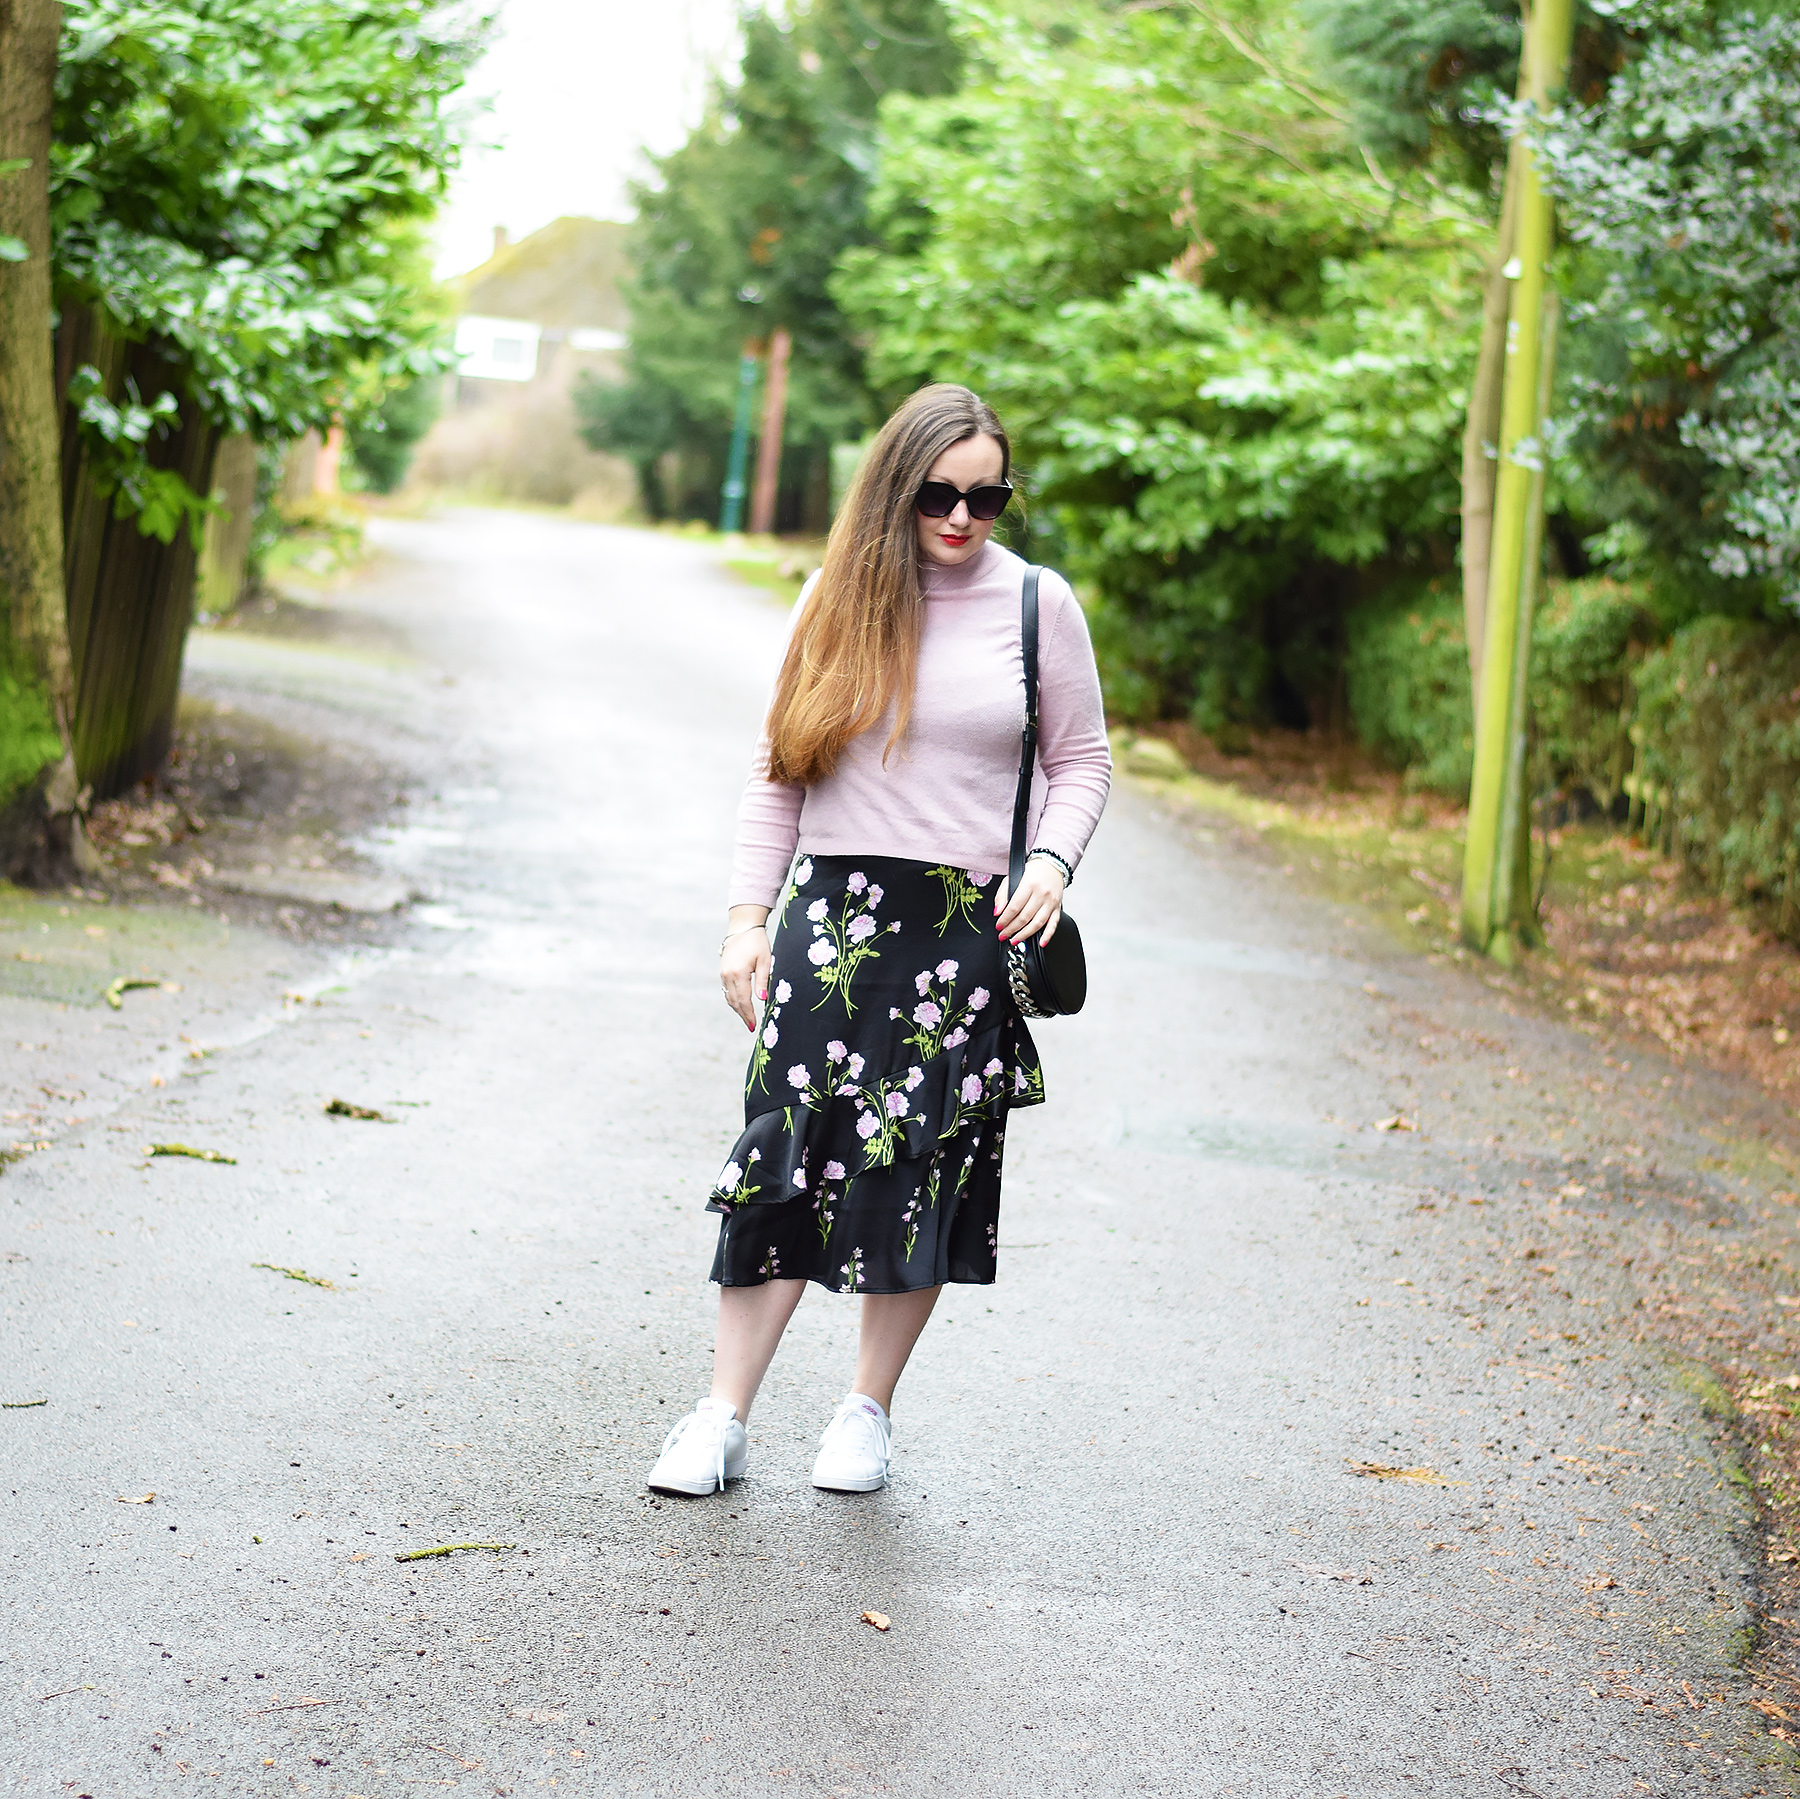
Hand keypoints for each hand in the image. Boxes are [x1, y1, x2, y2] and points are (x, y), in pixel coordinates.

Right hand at [720, 914, 771, 1031]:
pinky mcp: (723, 972)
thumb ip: (762, 981)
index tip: (753, 1026)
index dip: (748, 1014)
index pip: (743, 1000)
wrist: (743, 927)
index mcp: (738, 973)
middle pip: (734, 1001)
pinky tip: (741, 1004)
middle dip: (743, 1015)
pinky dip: (733, 999)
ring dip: (737, 1008)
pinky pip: (727, 990)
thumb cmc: (757, 942)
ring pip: (729, 997)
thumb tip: (762, 999)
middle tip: (751, 1026)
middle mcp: (727, 976)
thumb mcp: (765, 960)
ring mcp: (723, 974)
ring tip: (747, 1018)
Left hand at [994, 857, 1065, 947]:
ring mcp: (1051, 902)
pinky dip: (1047, 935)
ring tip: (1015, 940)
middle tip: (1003, 935)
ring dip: (1025, 934)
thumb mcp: (1012, 877)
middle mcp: (1041, 894)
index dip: (1005, 919)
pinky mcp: (1058, 907)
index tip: (998, 926)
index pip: (1014, 907)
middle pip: (1025, 917)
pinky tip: (1040, 942)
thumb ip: (1002, 895)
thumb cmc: (1031, 872)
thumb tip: (997, 912)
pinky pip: (1053, 924)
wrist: (1052, 865)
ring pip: (1038, 923)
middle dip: (1012, 929)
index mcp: (1029, 884)